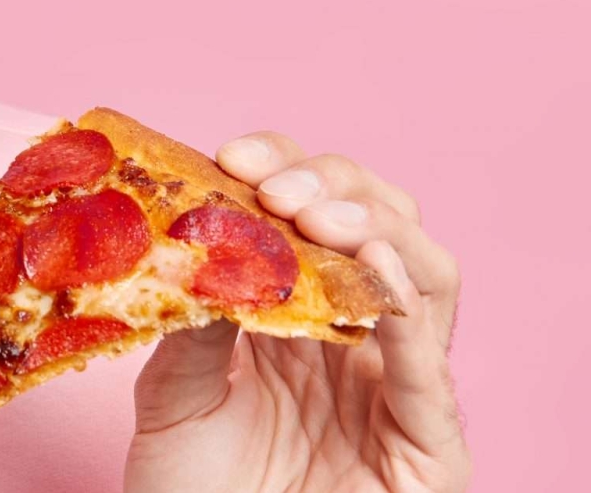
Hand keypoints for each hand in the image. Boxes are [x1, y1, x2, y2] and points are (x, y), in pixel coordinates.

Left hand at [124, 132, 469, 492]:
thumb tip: (199, 240)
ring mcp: (399, 386)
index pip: (310, 212)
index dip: (283, 170)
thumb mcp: (173, 397)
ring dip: (378, 230)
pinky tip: (376, 273)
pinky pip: (429, 370)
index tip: (232, 156)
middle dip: (334, 187)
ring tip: (321, 218)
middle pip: (380, 224)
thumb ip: (191, 326)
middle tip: (275, 188)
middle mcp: (357, 338)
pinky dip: (407, 312)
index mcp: (297, 311)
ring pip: (427, 276)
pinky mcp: (430, 446)